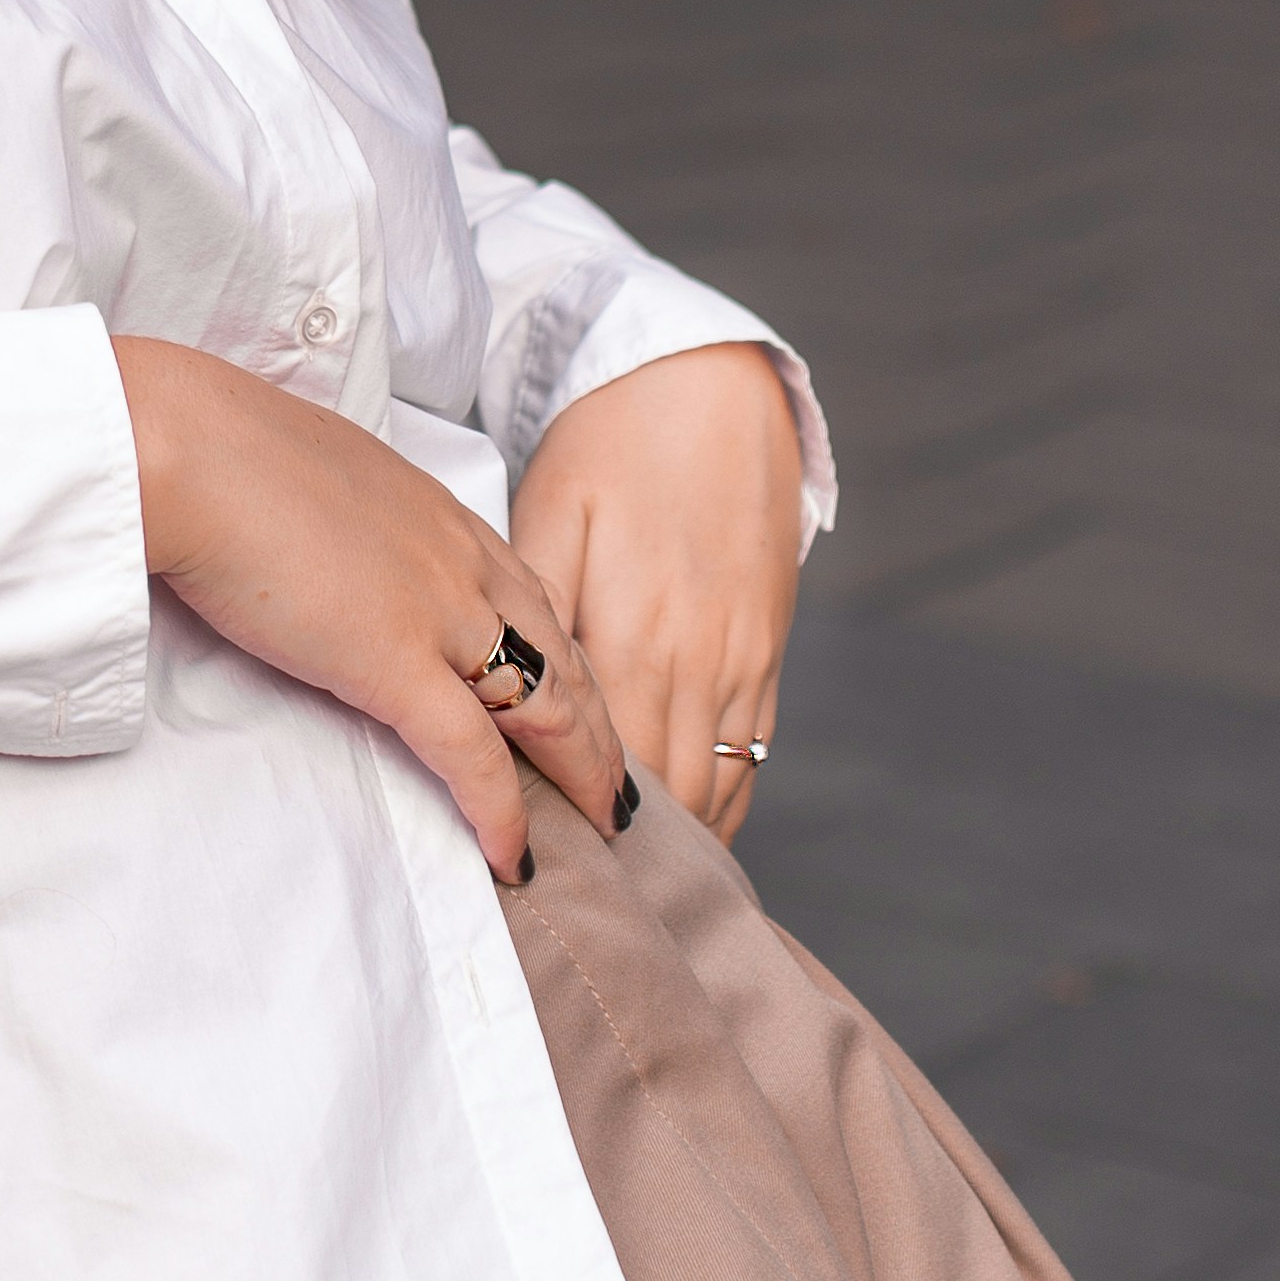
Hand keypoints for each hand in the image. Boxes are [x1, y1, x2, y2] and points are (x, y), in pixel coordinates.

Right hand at [114, 336, 635, 884]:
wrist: (184, 444)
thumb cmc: (216, 451)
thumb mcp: (306, 477)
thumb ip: (338, 521)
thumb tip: (318, 548)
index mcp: (434, 511)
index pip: (527, 592)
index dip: (559, 652)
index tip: (574, 695)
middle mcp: (458, 557)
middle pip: (561, 652)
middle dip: (597, 721)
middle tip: (615, 779)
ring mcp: (436, 609)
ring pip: (545, 702)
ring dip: (580, 769)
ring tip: (600, 823)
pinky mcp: (395, 662)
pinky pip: (472, 755)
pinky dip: (501, 812)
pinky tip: (516, 857)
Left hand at [508, 349, 802, 843]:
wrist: (713, 383)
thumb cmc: (614, 441)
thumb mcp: (554, 514)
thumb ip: (538, 613)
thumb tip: (510, 694)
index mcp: (633, 632)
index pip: (600, 766)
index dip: (567, 824)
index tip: (533, 866)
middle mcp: (698, 662)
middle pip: (659, 796)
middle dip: (615, 851)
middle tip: (571, 897)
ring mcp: (743, 662)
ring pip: (713, 790)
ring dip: (672, 842)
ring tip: (621, 889)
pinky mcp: (769, 650)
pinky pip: (749, 759)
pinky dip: (719, 805)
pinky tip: (685, 835)